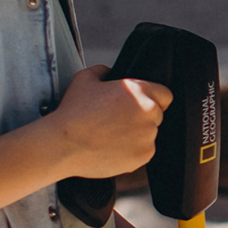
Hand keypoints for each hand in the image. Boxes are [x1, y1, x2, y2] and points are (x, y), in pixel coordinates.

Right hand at [49, 66, 168, 175]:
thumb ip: (104, 71)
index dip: (153, 98)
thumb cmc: (73, 113)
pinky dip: (132, 151)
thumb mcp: (85, 78)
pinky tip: (112, 147)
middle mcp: (148, 113)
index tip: (140, 105)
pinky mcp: (143, 156)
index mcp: (139, 91)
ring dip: (136, 134)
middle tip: (118, 120)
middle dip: (141, 117)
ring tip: (111, 135)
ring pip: (149, 134)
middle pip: (156, 115)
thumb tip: (110, 72)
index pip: (165, 94)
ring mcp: (147, 137)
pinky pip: (143, 152)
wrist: (63, 145)